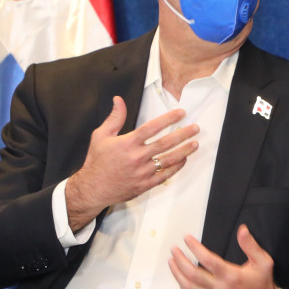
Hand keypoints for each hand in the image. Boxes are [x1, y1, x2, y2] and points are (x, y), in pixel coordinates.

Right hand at [65, 97, 197, 229]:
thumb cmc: (97, 162)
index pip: (153, 127)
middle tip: (195, 128)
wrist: (93, 188)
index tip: (181, 113)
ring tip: (195, 144)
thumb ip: (114, 117)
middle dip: (183, 134)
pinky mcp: (145, 184)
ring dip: (184, 151)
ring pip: (169, 159)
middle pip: (165, 143)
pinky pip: (165, 175)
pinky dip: (176, 168)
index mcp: (128, 143)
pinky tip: (183, 160)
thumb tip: (118, 100)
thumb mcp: (100, 136)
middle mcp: (137, 157)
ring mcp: (143, 172)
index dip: (169, 119)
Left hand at [169, 225, 283, 288]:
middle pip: (193, 274)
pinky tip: (180, 279)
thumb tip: (242, 230)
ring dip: (177, 273)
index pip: (207, 259)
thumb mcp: (263, 262)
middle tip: (174, 249)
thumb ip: (251, 245)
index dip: (195, 247)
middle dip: (180, 260)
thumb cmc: (262, 284)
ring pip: (189, 287)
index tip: (187, 238)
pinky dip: (183, 288)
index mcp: (232, 276)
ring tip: (172, 261)